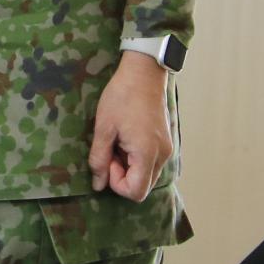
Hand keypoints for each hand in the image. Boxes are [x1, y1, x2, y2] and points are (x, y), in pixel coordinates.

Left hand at [87, 51, 173, 201]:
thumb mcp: (104, 128)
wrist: (143, 72)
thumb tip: (98, 185)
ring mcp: (166, 148)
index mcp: (147, 154)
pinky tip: (126, 137)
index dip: (116, 182)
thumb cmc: (121, 97)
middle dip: (122, 175)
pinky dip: (136, 157)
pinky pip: (150, 161)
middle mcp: (162, 156)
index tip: (107, 158)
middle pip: (142, 186)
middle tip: (110, 150)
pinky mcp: (165, 141)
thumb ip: (99, 159)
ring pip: (146, 174)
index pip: (136, 192)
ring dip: (129, 166)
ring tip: (117, 142)